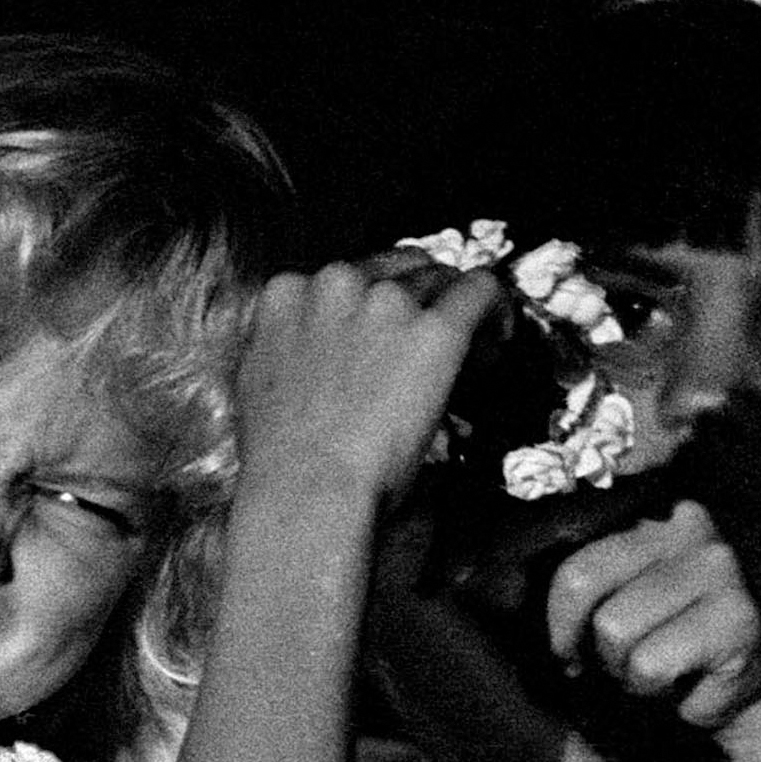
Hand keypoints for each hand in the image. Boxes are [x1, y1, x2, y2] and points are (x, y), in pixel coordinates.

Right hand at [235, 263, 504, 511]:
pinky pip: (480, 291)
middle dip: (417, 300)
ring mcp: (386, 302)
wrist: (304, 491)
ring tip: (469, 351)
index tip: (385, 334)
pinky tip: (499, 334)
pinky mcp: (434, 331)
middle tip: (430, 343)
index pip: (345, 277)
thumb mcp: (261, 388)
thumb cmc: (281, 464)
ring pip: (440, 278)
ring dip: (454, 310)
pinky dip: (496, 307)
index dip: (372, 304)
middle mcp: (336, 285)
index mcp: (288, 295)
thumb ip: (287, 355)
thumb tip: (313, 364)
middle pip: (395, 270)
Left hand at [545, 499, 760, 728]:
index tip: (572, 650)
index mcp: (649, 519)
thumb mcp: (624, 601)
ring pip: (617, 632)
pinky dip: (658, 690)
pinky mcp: (738, 618)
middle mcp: (687, 529)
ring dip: (629, 672)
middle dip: (598, 647)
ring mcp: (719, 569)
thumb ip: (587, 588)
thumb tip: (513, 602)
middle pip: (589, 594)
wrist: (744, 685)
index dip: (561, 622)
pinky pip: (653, 665)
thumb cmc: (670, 645)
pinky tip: (687, 682)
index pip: (574, 567)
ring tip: (660, 670)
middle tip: (624, 663)